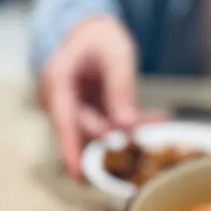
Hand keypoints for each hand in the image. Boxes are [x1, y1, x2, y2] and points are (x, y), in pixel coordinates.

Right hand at [39, 15, 140, 178]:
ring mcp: (67, 114)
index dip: (70, 149)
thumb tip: (126, 127)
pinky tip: (151, 120)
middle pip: (84, 130)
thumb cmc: (101, 39)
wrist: (91, 36)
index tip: (78, 174)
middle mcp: (56, 101)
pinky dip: (125, 127)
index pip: (63, 120)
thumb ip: (121, 88)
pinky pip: (103, 130)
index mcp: (56, 80)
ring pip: (96, 133)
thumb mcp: (117, 54)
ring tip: (155, 119)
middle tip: (145, 131)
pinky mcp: (81, 121)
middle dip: (114, 134)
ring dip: (125, 131)